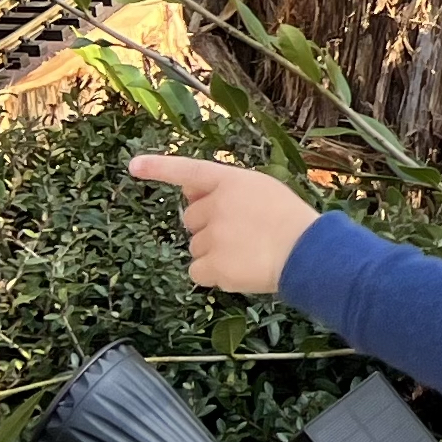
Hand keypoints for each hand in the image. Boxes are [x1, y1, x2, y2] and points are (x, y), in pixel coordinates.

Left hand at [130, 156, 320, 296]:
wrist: (308, 253)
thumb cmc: (290, 220)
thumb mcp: (262, 190)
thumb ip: (227, 189)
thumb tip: (189, 193)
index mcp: (231, 181)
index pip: (188, 170)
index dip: (159, 168)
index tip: (133, 166)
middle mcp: (216, 205)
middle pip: (191, 218)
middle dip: (208, 227)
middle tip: (241, 234)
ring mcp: (212, 236)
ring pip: (195, 247)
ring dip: (213, 253)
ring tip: (247, 253)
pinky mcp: (211, 265)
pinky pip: (197, 271)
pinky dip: (212, 275)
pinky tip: (238, 270)